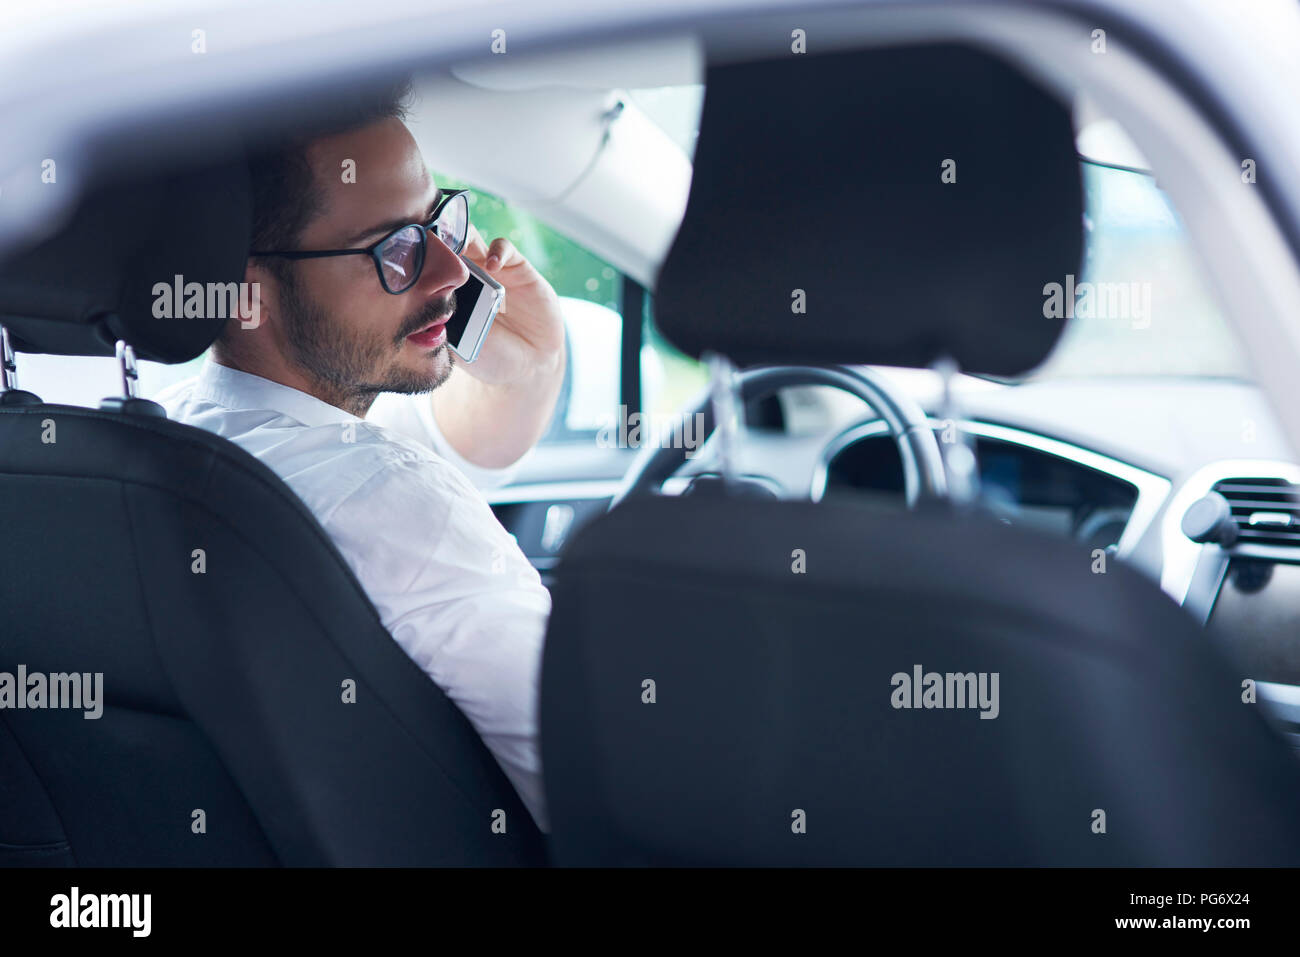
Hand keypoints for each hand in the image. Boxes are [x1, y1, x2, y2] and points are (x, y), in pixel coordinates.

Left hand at [429, 225, 566, 468]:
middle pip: (445, 243)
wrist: (529, 366)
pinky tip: (492, 266)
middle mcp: (466, 275)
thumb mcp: (456, 345)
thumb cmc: (490, 357)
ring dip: (461, 237)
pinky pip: (503, 248)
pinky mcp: (518, 268)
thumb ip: (437, 325)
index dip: (417, 256)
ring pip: (471, 237)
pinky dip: (497, 251)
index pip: (426, 263)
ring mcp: (492, 269)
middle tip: (427, 243)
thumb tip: (409, 309)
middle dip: (434, 239)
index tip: (406, 258)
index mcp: (445, 290)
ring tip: (454, 249)